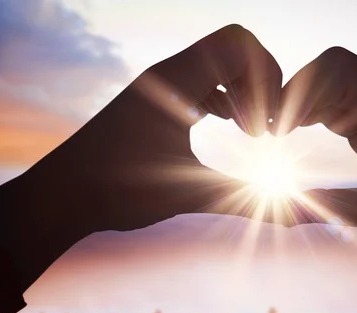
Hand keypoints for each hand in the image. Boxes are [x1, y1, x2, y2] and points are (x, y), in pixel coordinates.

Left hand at [0, 25, 282, 289]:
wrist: (62, 194)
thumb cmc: (118, 192)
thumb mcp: (188, 194)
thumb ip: (246, 201)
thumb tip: (294, 224)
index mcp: (176, 82)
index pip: (238, 44)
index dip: (267, 79)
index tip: (265, 127)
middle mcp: (168, 73)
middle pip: (235, 47)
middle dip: (261, 83)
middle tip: (262, 130)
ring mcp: (161, 84)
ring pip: (219, 63)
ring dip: (243, 91)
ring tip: (250, 132)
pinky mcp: (157, 98)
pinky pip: (202, 80)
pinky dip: (225, 97)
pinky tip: (229, 128)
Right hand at [275, 47, 356, 302]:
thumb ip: (324, 207)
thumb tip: (276, 212)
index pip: (337, 69)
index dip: (300, 90)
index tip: (280, 128)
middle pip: (332, 70)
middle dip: (298, 94)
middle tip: (275, 130)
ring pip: (335, 83)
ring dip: (306, 103)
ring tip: (282, 133)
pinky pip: (344, 102)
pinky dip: (318, 112)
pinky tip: (301, 132)